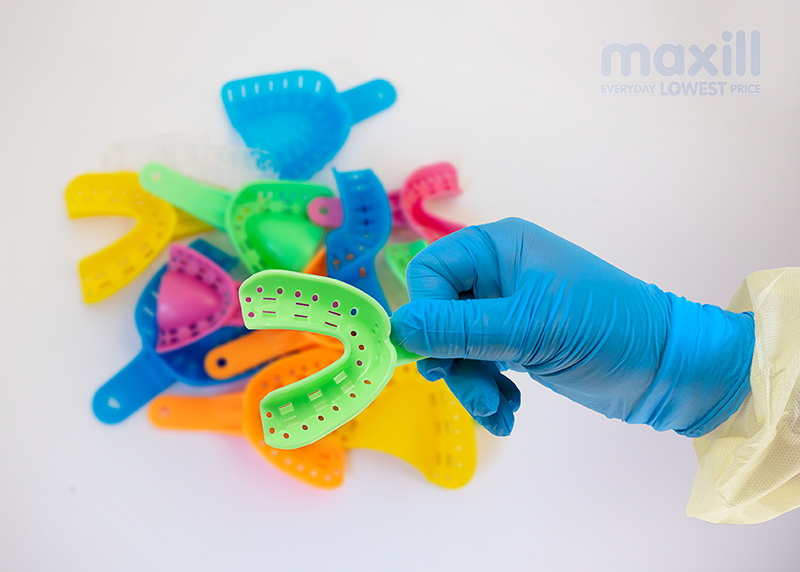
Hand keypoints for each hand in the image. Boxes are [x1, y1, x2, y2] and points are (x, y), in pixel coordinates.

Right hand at [390, 218, 754, 436]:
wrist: (669, 369)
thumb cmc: (608, 331)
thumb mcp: (531, 329)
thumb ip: (461, 329)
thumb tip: (399, 330)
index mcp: (499, 248)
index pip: (431, 273)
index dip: (426, 315)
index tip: (437, 358)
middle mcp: (497, 273)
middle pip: (439, 315)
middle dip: (453, 361)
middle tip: (475, 394)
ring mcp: (507, 311)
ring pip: (457, 346)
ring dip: (471, 384)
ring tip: (500, 412)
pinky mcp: (518, 343)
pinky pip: (480, 364)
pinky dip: (487, 391)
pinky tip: (508, 413)